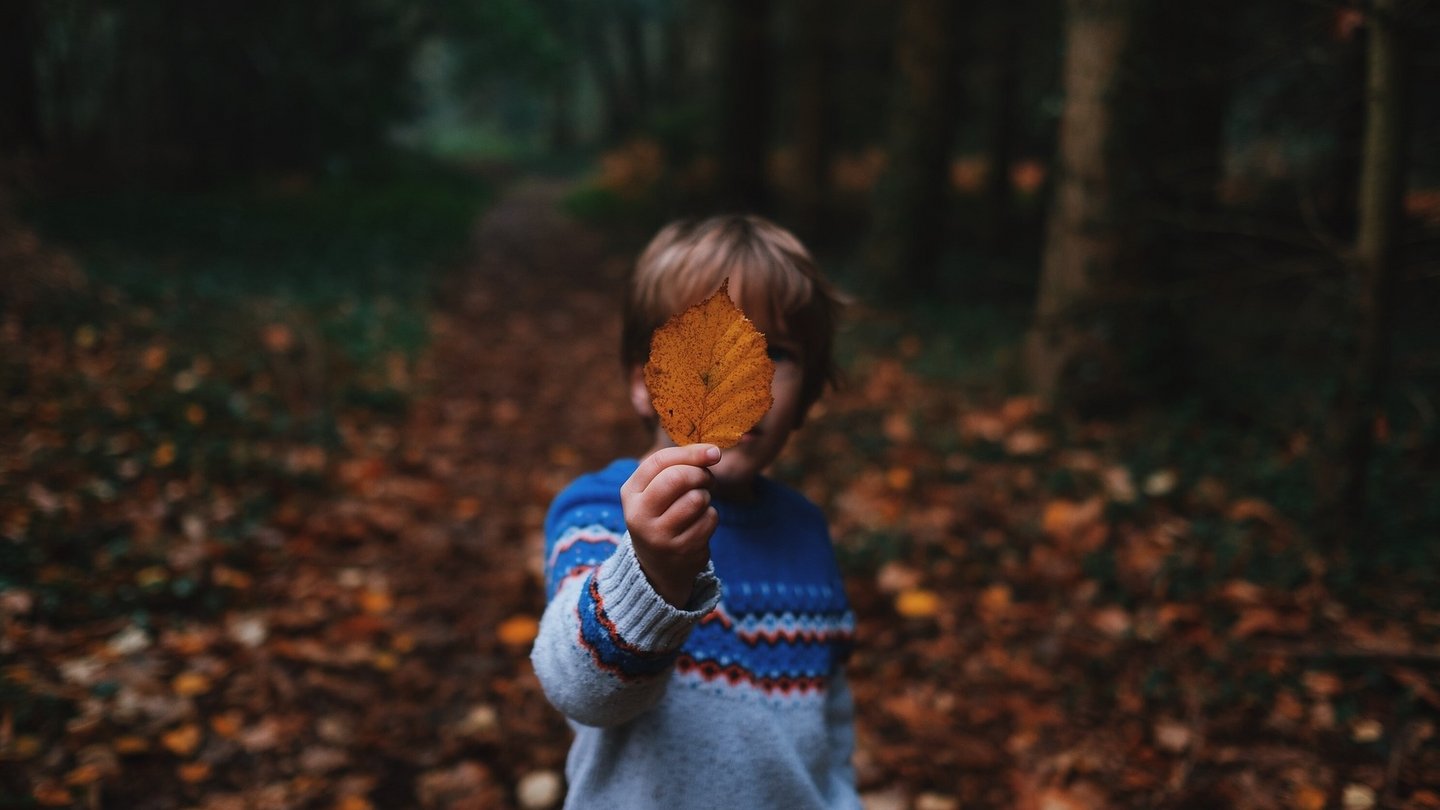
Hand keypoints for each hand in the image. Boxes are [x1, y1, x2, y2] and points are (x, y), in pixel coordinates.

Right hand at [621, 444, 721, 606]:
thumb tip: (713, 451)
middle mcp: (640, 515)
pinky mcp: (681, 550)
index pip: (659, 461)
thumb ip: (677, 466)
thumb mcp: (655, 490)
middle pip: (677, 478)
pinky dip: (711, 516)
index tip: (713, 452)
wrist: (658, 566)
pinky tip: (699, 523)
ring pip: (696, 498)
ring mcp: (660, 535)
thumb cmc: (662, 515)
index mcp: (631, 493)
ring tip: (699, 503)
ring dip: (706, 496)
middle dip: (700, 474)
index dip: (690, 453)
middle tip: (707, 479)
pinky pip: (709, 519)